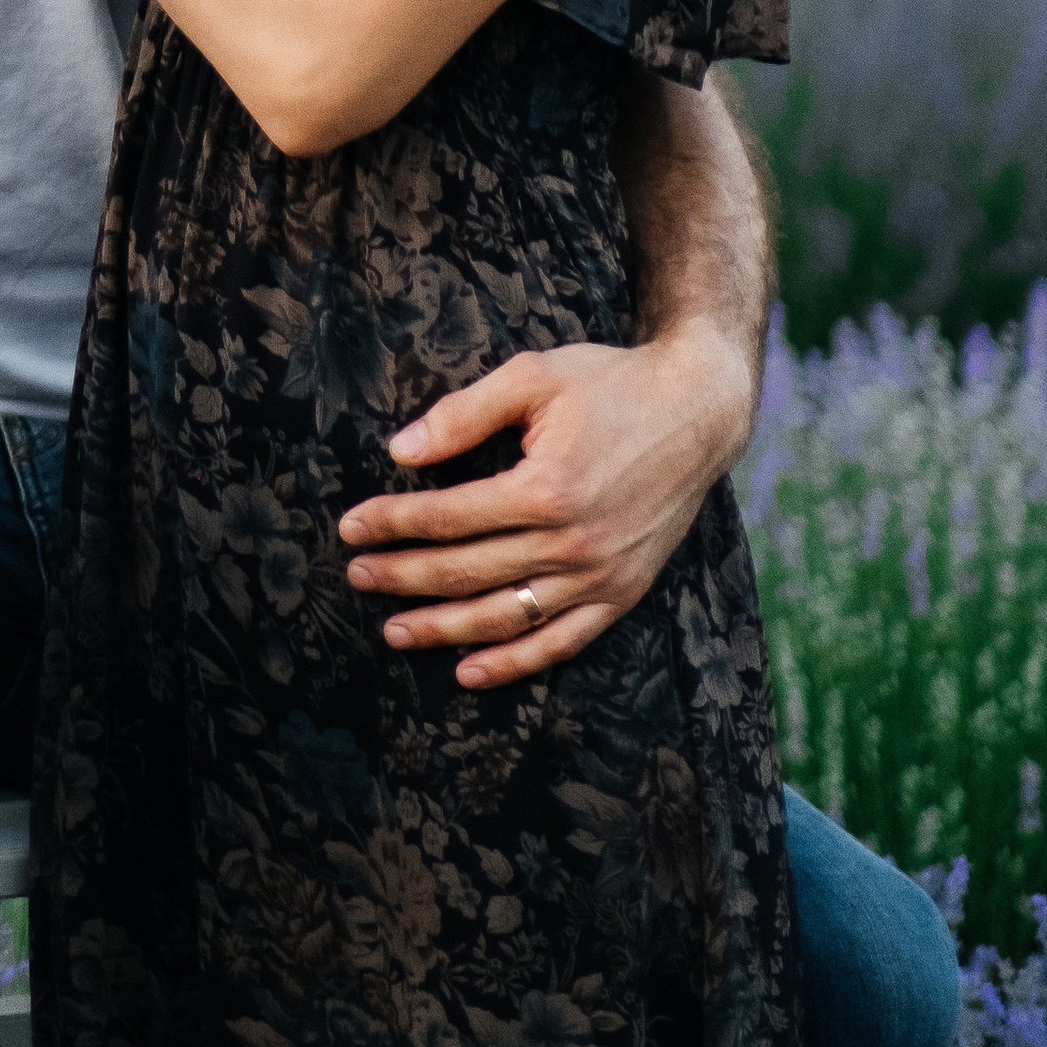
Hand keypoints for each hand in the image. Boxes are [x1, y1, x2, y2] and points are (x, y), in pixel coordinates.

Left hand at [337, 328, 749, 687]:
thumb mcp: (533, 377)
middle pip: (465, 572)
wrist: (697, 410)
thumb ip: (464, 414)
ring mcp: (600, 576)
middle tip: (356, 575)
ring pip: (504, 617)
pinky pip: (560, 642)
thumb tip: (401, 450)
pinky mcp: (623, 594)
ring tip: (394, 630)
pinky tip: (468, 669)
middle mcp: (571, 542)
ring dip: (442, 628)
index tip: (350, 526)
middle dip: (401, 576)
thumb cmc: (610, 384)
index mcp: (544, 487)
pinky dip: (512, 662)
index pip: (446, 517)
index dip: (392, 523)